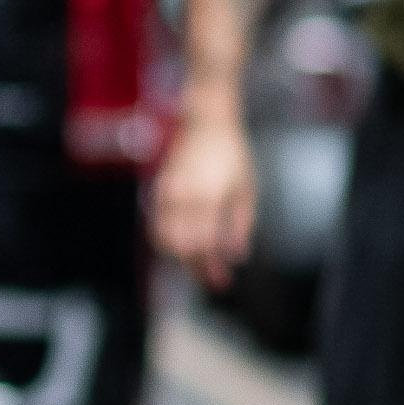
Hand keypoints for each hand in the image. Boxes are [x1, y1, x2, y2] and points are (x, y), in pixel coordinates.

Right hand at [152, 114, 256, 286]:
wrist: (207, 123)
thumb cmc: (232, 154)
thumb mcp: (246, 188)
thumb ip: (241, 223)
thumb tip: (237, 255)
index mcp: (208, 197)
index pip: (205, 244)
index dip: (212, 267)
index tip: (221, 280)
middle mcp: (183, 197)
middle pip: (183, 246)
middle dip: (196, 268)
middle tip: (212, 278)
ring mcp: (167, 193)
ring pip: (164, 238)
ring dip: (180, 257)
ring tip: (198, 265)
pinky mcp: (160, 189)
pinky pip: (157, 224)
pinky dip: (167, 240)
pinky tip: (182, 247)